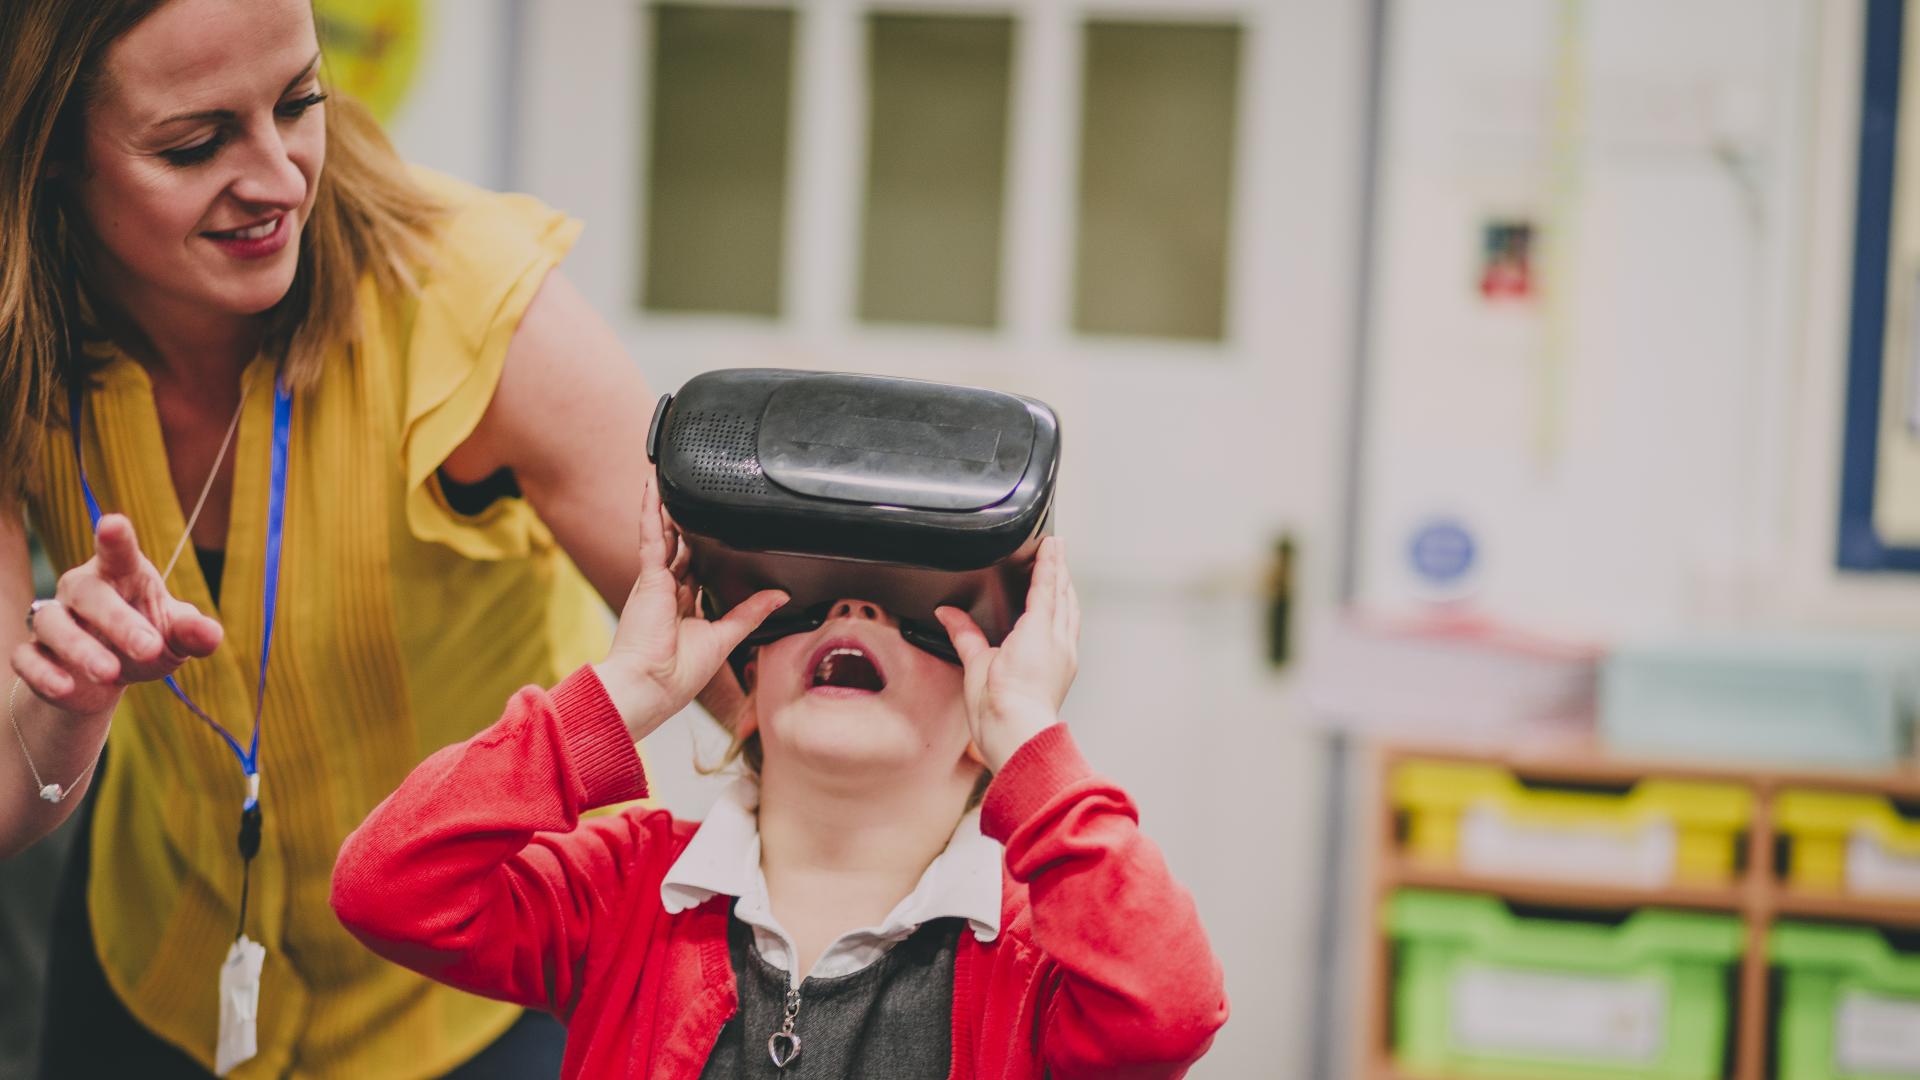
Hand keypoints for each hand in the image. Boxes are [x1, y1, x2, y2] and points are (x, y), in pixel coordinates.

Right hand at [11, 514, 223, 716]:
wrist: (108, 680)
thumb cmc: (146, 641)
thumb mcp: (176, 638)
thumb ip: (192, 632)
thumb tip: (212, 633)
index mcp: (119, 574)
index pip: (116, 551)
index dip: (115, 538)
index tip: (114, 524)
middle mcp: (82, 590)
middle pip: (89, 593)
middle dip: (118, 620)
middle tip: (150, 648)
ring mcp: (54, 620)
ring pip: (52, 623)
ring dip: (81, 649)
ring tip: (111, 673)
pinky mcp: (34, 654)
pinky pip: (27, 658)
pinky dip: (44, 673)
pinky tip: (66, 687)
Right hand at [595, 476, 786, 740]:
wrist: (651, 685)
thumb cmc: (677, 674)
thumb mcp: (725, 638)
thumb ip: (751, 613)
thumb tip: (779, 597)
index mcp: (683, 608)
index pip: (696, 571)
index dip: (706, 552)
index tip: (717, 535)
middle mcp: (667, 592)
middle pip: (679, 548)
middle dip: (684, 524)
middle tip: (692, 496)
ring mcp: (656, 583)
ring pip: (663, 536)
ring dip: (666, 509)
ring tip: (669, 479)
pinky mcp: (649, 578)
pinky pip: (650, 538)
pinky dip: (650, 513)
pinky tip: (652, 489)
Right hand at [934, 536, 1078, 772]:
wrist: (1019, 735)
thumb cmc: (1001, 707)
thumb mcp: (978, 664)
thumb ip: (965, 634)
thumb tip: (948, 614)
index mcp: (1036, 633)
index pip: (1046, 586)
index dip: (1048, 562)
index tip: (1051, 543)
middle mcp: (1057, 641)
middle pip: (1063, 595)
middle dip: (1060, 571)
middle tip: (1058, 550)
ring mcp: (1065, 655)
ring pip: (1070, 612)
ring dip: (1067, 591)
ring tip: (1062, 576)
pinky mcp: (1065, 668)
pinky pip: (1070, 630)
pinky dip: (1067, 614)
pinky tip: (1062, 614)